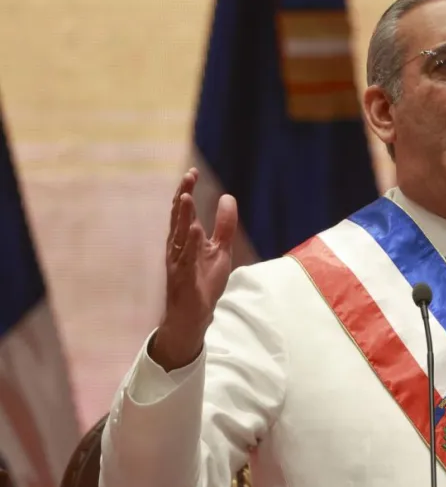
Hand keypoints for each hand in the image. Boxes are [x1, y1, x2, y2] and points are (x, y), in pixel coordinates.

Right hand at [151, 168, 237, 370]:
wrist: (195, 314)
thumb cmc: (204, 281)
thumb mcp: (220, 250)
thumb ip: (224, 226)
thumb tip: (227, 197)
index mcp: (186, 239)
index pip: (185, 211)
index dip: (187, 191)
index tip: (192, 172)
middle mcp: (179, 247)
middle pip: (178, 218)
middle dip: (182, 196)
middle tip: (188, 176)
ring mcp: (179, 262)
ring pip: (178, 235)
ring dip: (181, 216)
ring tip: (185, 196)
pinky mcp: (183, 277)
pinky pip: (186, 258)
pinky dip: (190, 243)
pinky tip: (194, 229)